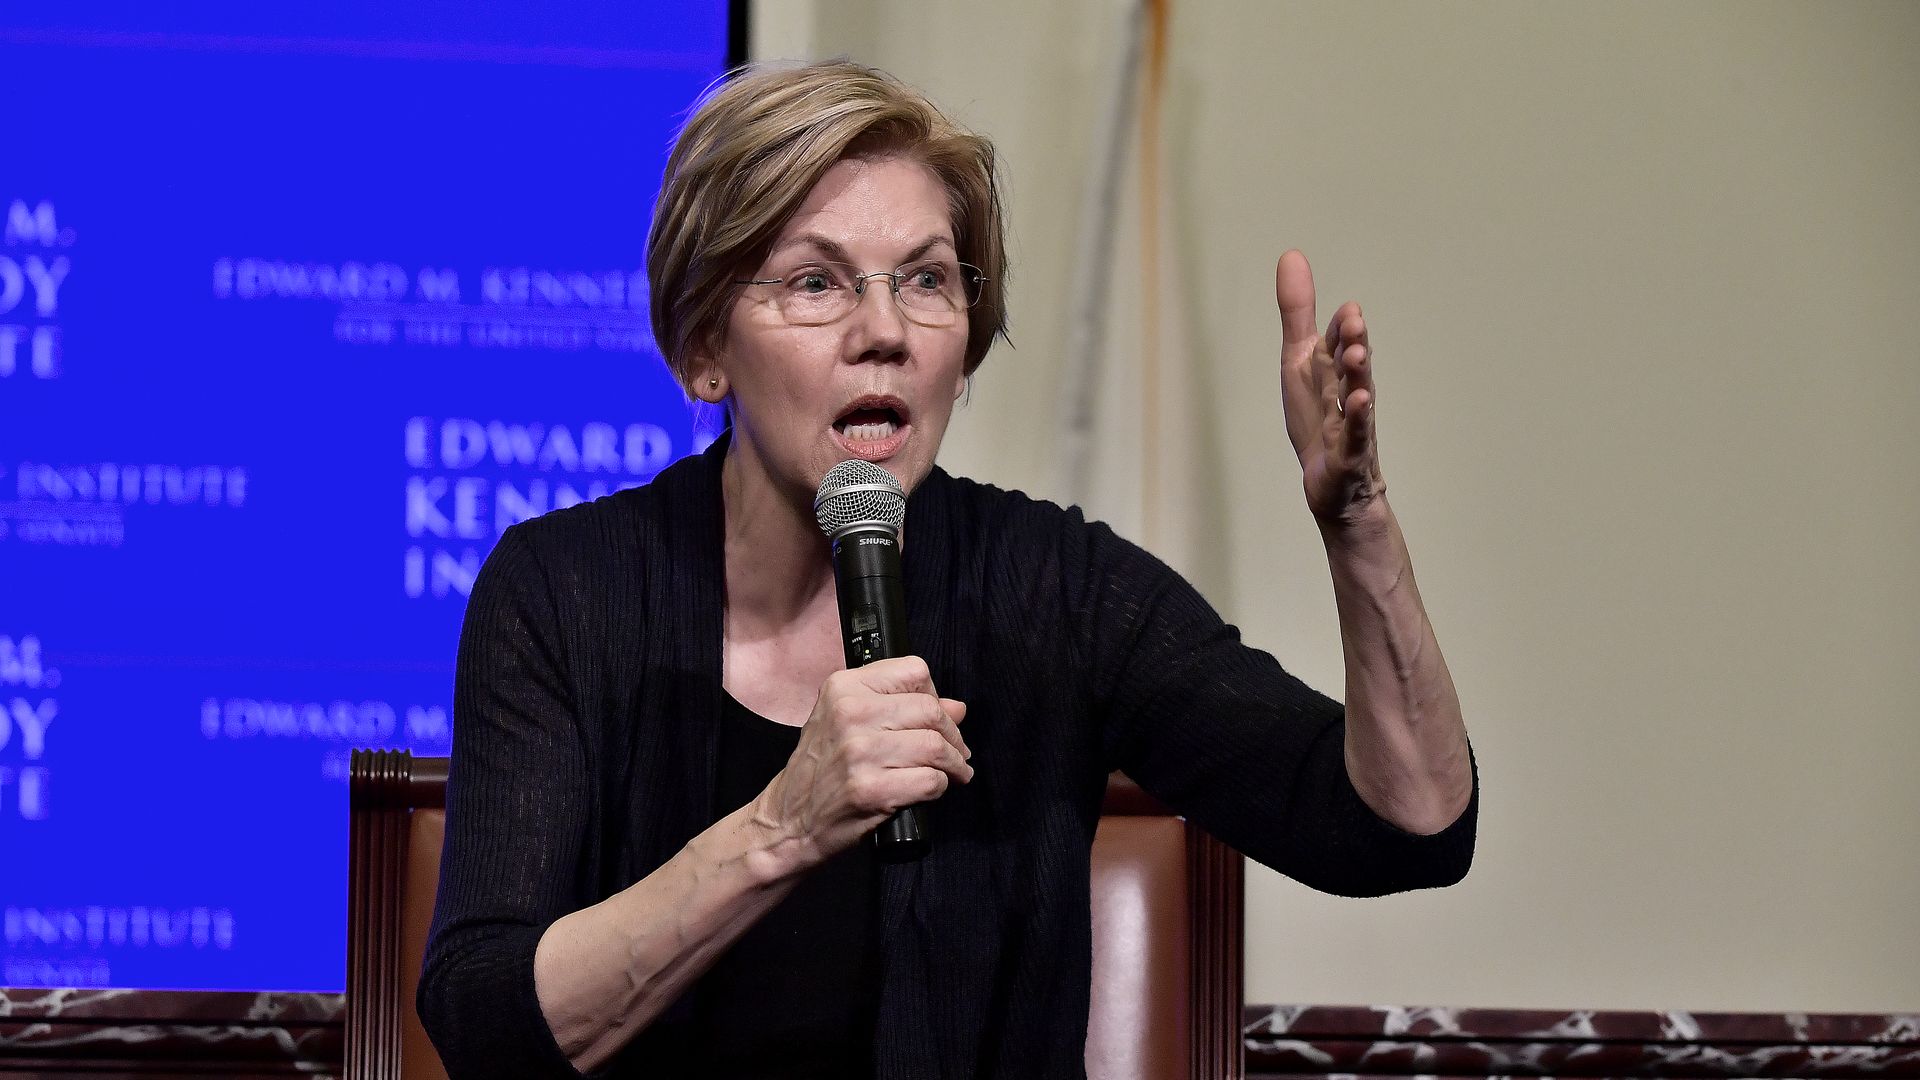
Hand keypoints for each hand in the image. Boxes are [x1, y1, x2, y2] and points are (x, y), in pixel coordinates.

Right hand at [752, 656, 970, 866]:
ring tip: (954, 772)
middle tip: (956, 752)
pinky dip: (940, 787)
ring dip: (953, 764)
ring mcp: (859, 752)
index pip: (913, 671)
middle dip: (953, 735)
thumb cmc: (820, 771)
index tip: (937, 717)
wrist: (788, 821)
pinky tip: (934, 790)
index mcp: (843, 688)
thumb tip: (956, 708)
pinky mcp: (870, 790)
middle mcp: (850, 713)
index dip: (934, 696)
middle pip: (930, 711)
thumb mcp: (845, 722)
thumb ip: (898, 707)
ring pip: (935, 746)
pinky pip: (930, 780)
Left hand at [1276, 249, 1385, 526]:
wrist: (1334, 485)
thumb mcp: (1300, 361)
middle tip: (1355, 319)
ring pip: (1356, 396)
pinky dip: (1357, 419)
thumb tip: (1292, 255)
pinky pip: (1356, 435)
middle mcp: (1347, 392)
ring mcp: (1351, 424)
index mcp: (1333, 370)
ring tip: (1357, 354)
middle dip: (1353, 341)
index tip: (1348, 310)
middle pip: (1350, 364)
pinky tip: (1359, 402)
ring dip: (1357, 375)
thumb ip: (1298, 313)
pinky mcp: (1349, 455)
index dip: (1342, 329)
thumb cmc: (1319, 419)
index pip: (1338, 344)